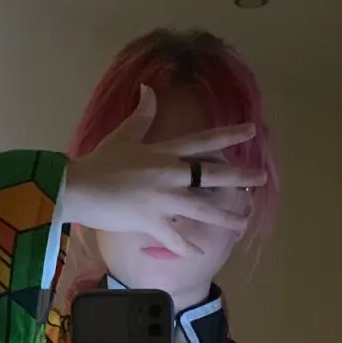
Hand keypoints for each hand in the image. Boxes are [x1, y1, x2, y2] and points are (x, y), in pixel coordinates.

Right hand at [64, 85, 266, 258]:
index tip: (251, 131)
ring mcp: (164, 201)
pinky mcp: (152, 223)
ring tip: (244, 223)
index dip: (229, 135)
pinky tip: (201, 252)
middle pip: (213, 176)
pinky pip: (176, 238)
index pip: (203, 141)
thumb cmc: (100, 161)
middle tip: (262, 179)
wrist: (79, 188)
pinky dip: (188, 247)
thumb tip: (148, 89)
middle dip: (240, 178)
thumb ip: (142, 114)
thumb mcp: (123, 134)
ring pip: (203, 210)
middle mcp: (171, 175)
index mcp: (165, 152)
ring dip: (225, 218)